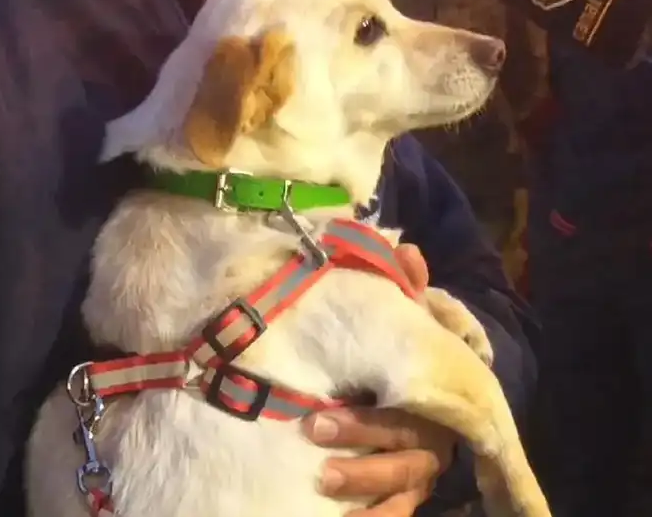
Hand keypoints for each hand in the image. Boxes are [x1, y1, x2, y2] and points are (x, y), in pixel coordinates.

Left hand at [305, 244, 457, 515]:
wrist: (430, 385)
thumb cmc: (403, 352)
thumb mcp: (406, 320)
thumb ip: (406, 291)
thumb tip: (405, 250)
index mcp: (430, 400)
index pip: (403, 418)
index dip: (364, 424)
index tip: (316, 420)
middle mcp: (430, 439)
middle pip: (403, 456)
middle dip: (358, 451)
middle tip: (311, 438)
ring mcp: (420, 468)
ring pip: (402, 487)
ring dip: (364, 489)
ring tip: (320, 485)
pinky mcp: (408, 491)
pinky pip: (398, 511)